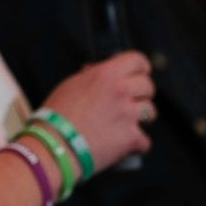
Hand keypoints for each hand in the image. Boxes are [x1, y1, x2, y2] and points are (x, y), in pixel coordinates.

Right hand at [41, 51, 154, 173]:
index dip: (140, 67)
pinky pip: (144, 140)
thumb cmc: (57, 115)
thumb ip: (93, 77)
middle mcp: (121, 91)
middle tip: (127, 102)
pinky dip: (133, 144)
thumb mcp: (71, 85)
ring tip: (121, 124)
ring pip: (150, 112)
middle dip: (140, 94)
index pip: (137, 61)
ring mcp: (129, 115)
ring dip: (139, 118)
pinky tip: (118, 144)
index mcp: (106, 74)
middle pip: (148, 86)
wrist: (54, 144)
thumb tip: (104, 75)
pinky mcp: (132, 138)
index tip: (139, 74)